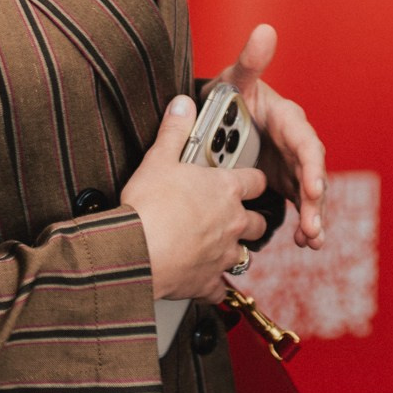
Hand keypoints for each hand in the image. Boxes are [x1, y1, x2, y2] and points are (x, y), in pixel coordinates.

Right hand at [122, 95, 268, 302]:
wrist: (135, 253)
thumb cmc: (148, 207)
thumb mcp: (159, 158)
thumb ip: (175, 130)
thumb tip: (183, 104)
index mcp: (225, 189)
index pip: (255, 181)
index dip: (251, 180)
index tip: (248, 180)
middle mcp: (232, 222)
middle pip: (257, 221)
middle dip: (248, 219)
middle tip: (232, 216)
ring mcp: (223, 254)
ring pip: (244, 255)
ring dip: (234, 251)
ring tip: (220, 248)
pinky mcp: (208, 282)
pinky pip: (220, 288)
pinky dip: (214, 285)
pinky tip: (204, 281)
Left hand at [213, 24, 327, 249]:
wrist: (216, 118)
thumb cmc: (228, 95)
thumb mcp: (234, 79)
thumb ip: (250, 61)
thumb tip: (265, 30)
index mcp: (286, 119)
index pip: (305, 142)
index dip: (312, 166)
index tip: (312, 188)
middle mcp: (294, 144)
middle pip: (312, 175)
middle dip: (314, 202)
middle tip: (312, 227)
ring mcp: (291, 167)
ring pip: (310, 195)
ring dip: (314, 218)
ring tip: (312, 241)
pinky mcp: (284, 184)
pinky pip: (299, 207)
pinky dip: (306, 225)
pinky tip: (307, 244)